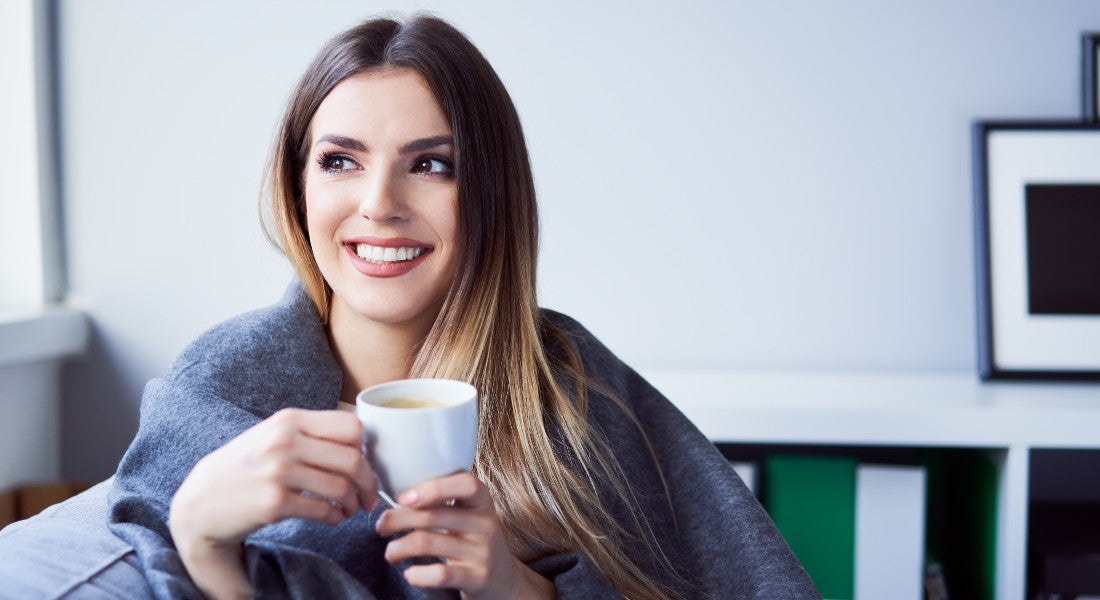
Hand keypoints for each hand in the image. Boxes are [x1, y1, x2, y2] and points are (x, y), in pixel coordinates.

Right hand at [168, 408, 377, 598]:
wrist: (201, 502)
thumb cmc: (245, 467)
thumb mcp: (273, 436)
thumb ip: (311, 433)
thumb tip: (361, 443)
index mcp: (289, 420)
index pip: (351, 427)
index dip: (365, 448)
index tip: (364, 462)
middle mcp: (285, 442)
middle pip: (353, 459)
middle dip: (369, 482)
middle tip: (369, 495)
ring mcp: (279, 472)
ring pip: (342, 487)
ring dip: (354, 503)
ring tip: (351, 509)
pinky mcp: (275, 503)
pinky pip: (324, 511)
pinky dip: (337, 518)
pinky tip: (333, 518)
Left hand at [375, 472, 554, 599]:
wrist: (503, 578)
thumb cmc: (473, 539)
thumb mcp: (468, 513)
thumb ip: (442, 498)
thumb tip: (392, 486)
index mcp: (481, 501)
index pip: (465, 483)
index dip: (432, 488)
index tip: (402, 498)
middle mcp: (485, 524)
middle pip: (433, 515)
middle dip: (397, 520)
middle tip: (381, 526)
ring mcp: (482, 552)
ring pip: (428, 543)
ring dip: (397, 548)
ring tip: (390, 553)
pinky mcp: (477, 578)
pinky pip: (440, 574)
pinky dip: (417, 575)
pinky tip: (409, 573)